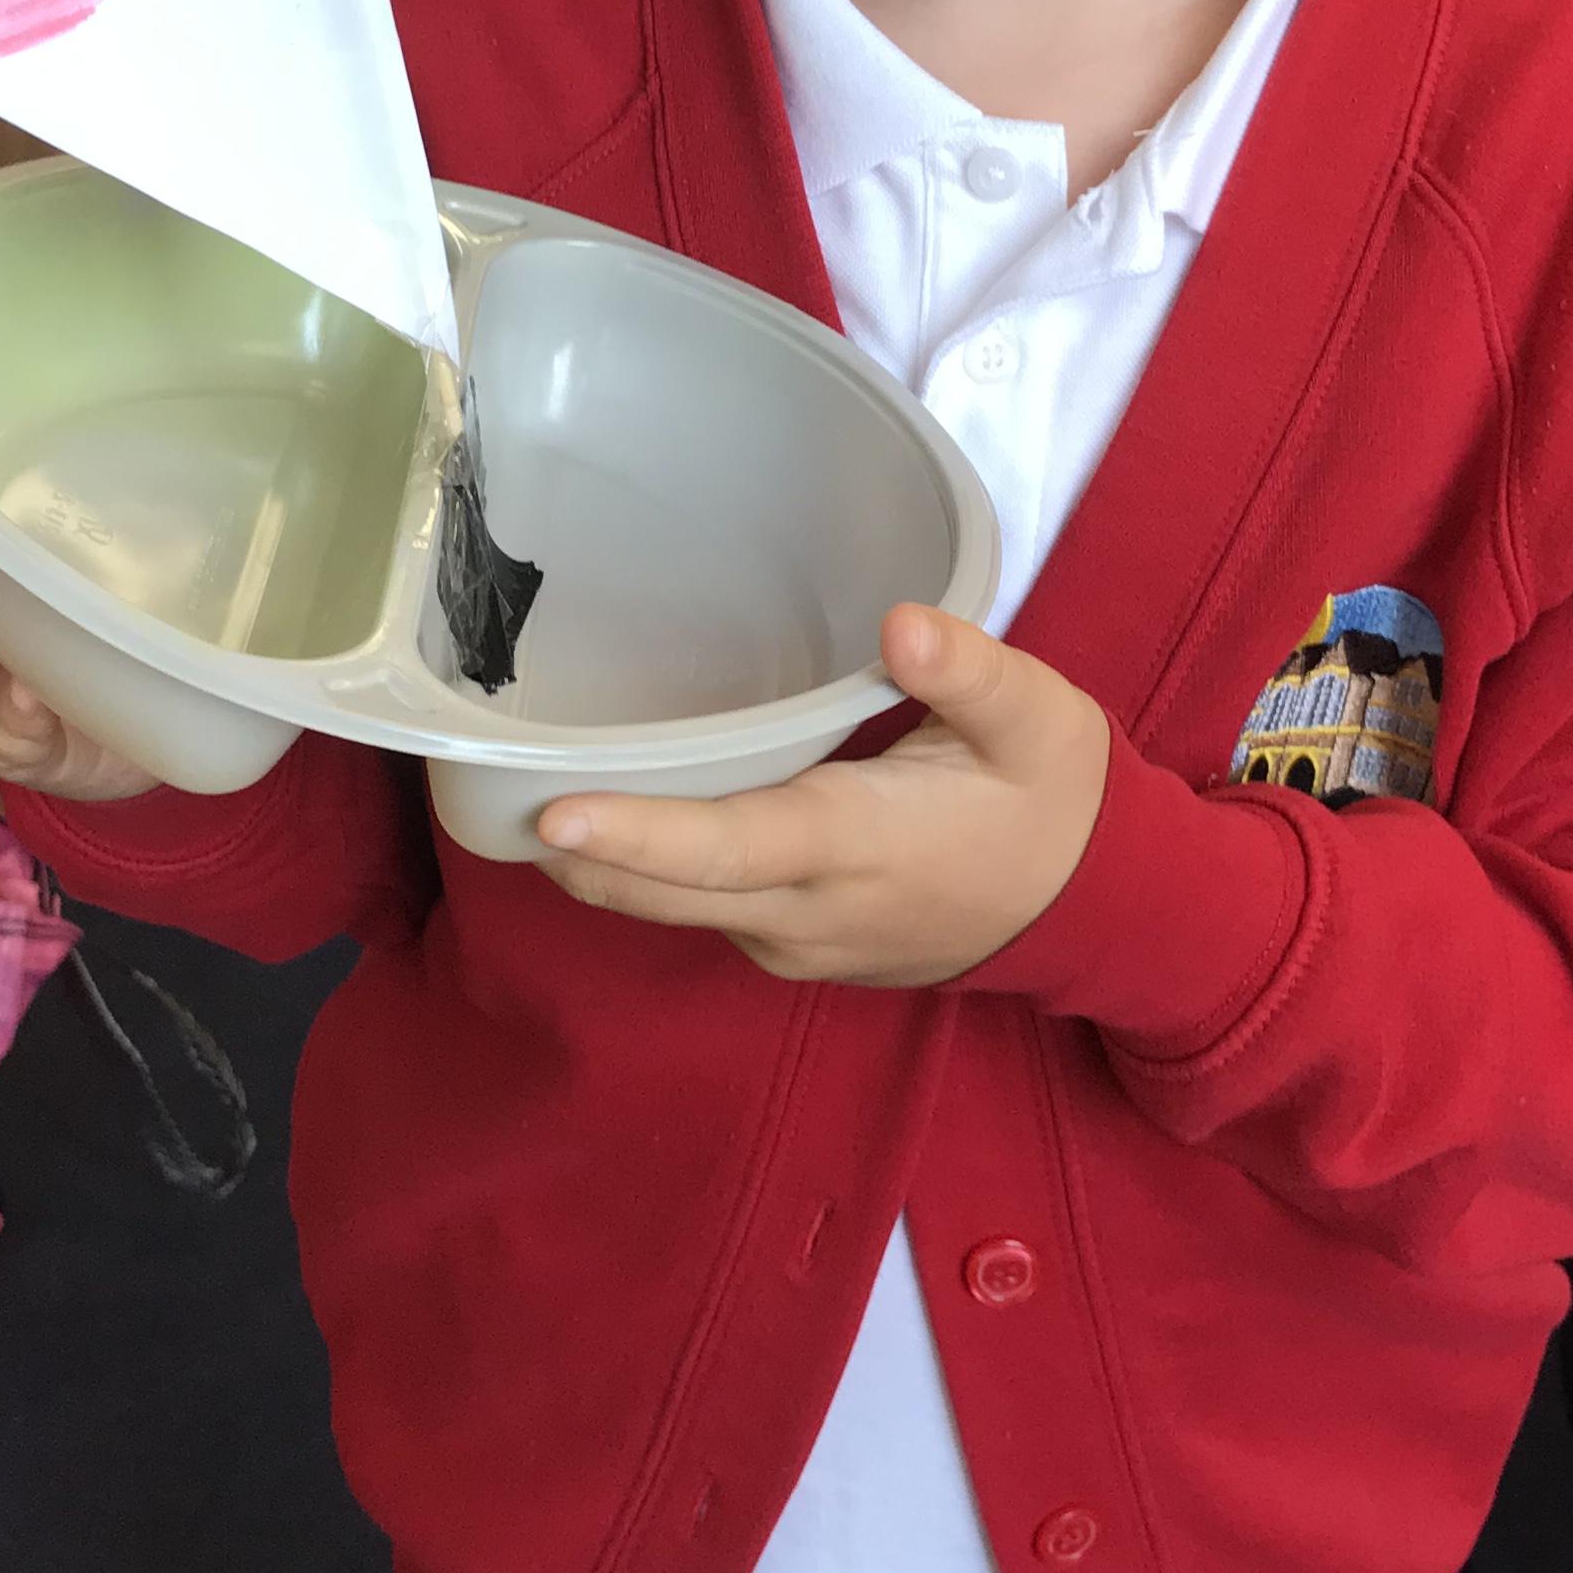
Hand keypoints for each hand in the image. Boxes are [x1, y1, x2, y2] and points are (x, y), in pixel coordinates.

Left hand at [534, 607, 1108, 983]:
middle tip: (480, 780)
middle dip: (572, 847)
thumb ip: (970, 671)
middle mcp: (808, 911)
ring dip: (598, 860)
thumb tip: (902, 622)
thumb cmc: (1055, 800)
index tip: (551, 810)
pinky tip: (610, 810)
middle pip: (664, 891)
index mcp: (859, 845)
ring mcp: (793, 943)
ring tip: (520, 781)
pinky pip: (697, 912)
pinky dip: (644, 868)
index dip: (639, 832)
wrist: (1092, 910)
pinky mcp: (790, 949)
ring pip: (669, 909)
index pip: (730, 848)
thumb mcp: (1039, 722)